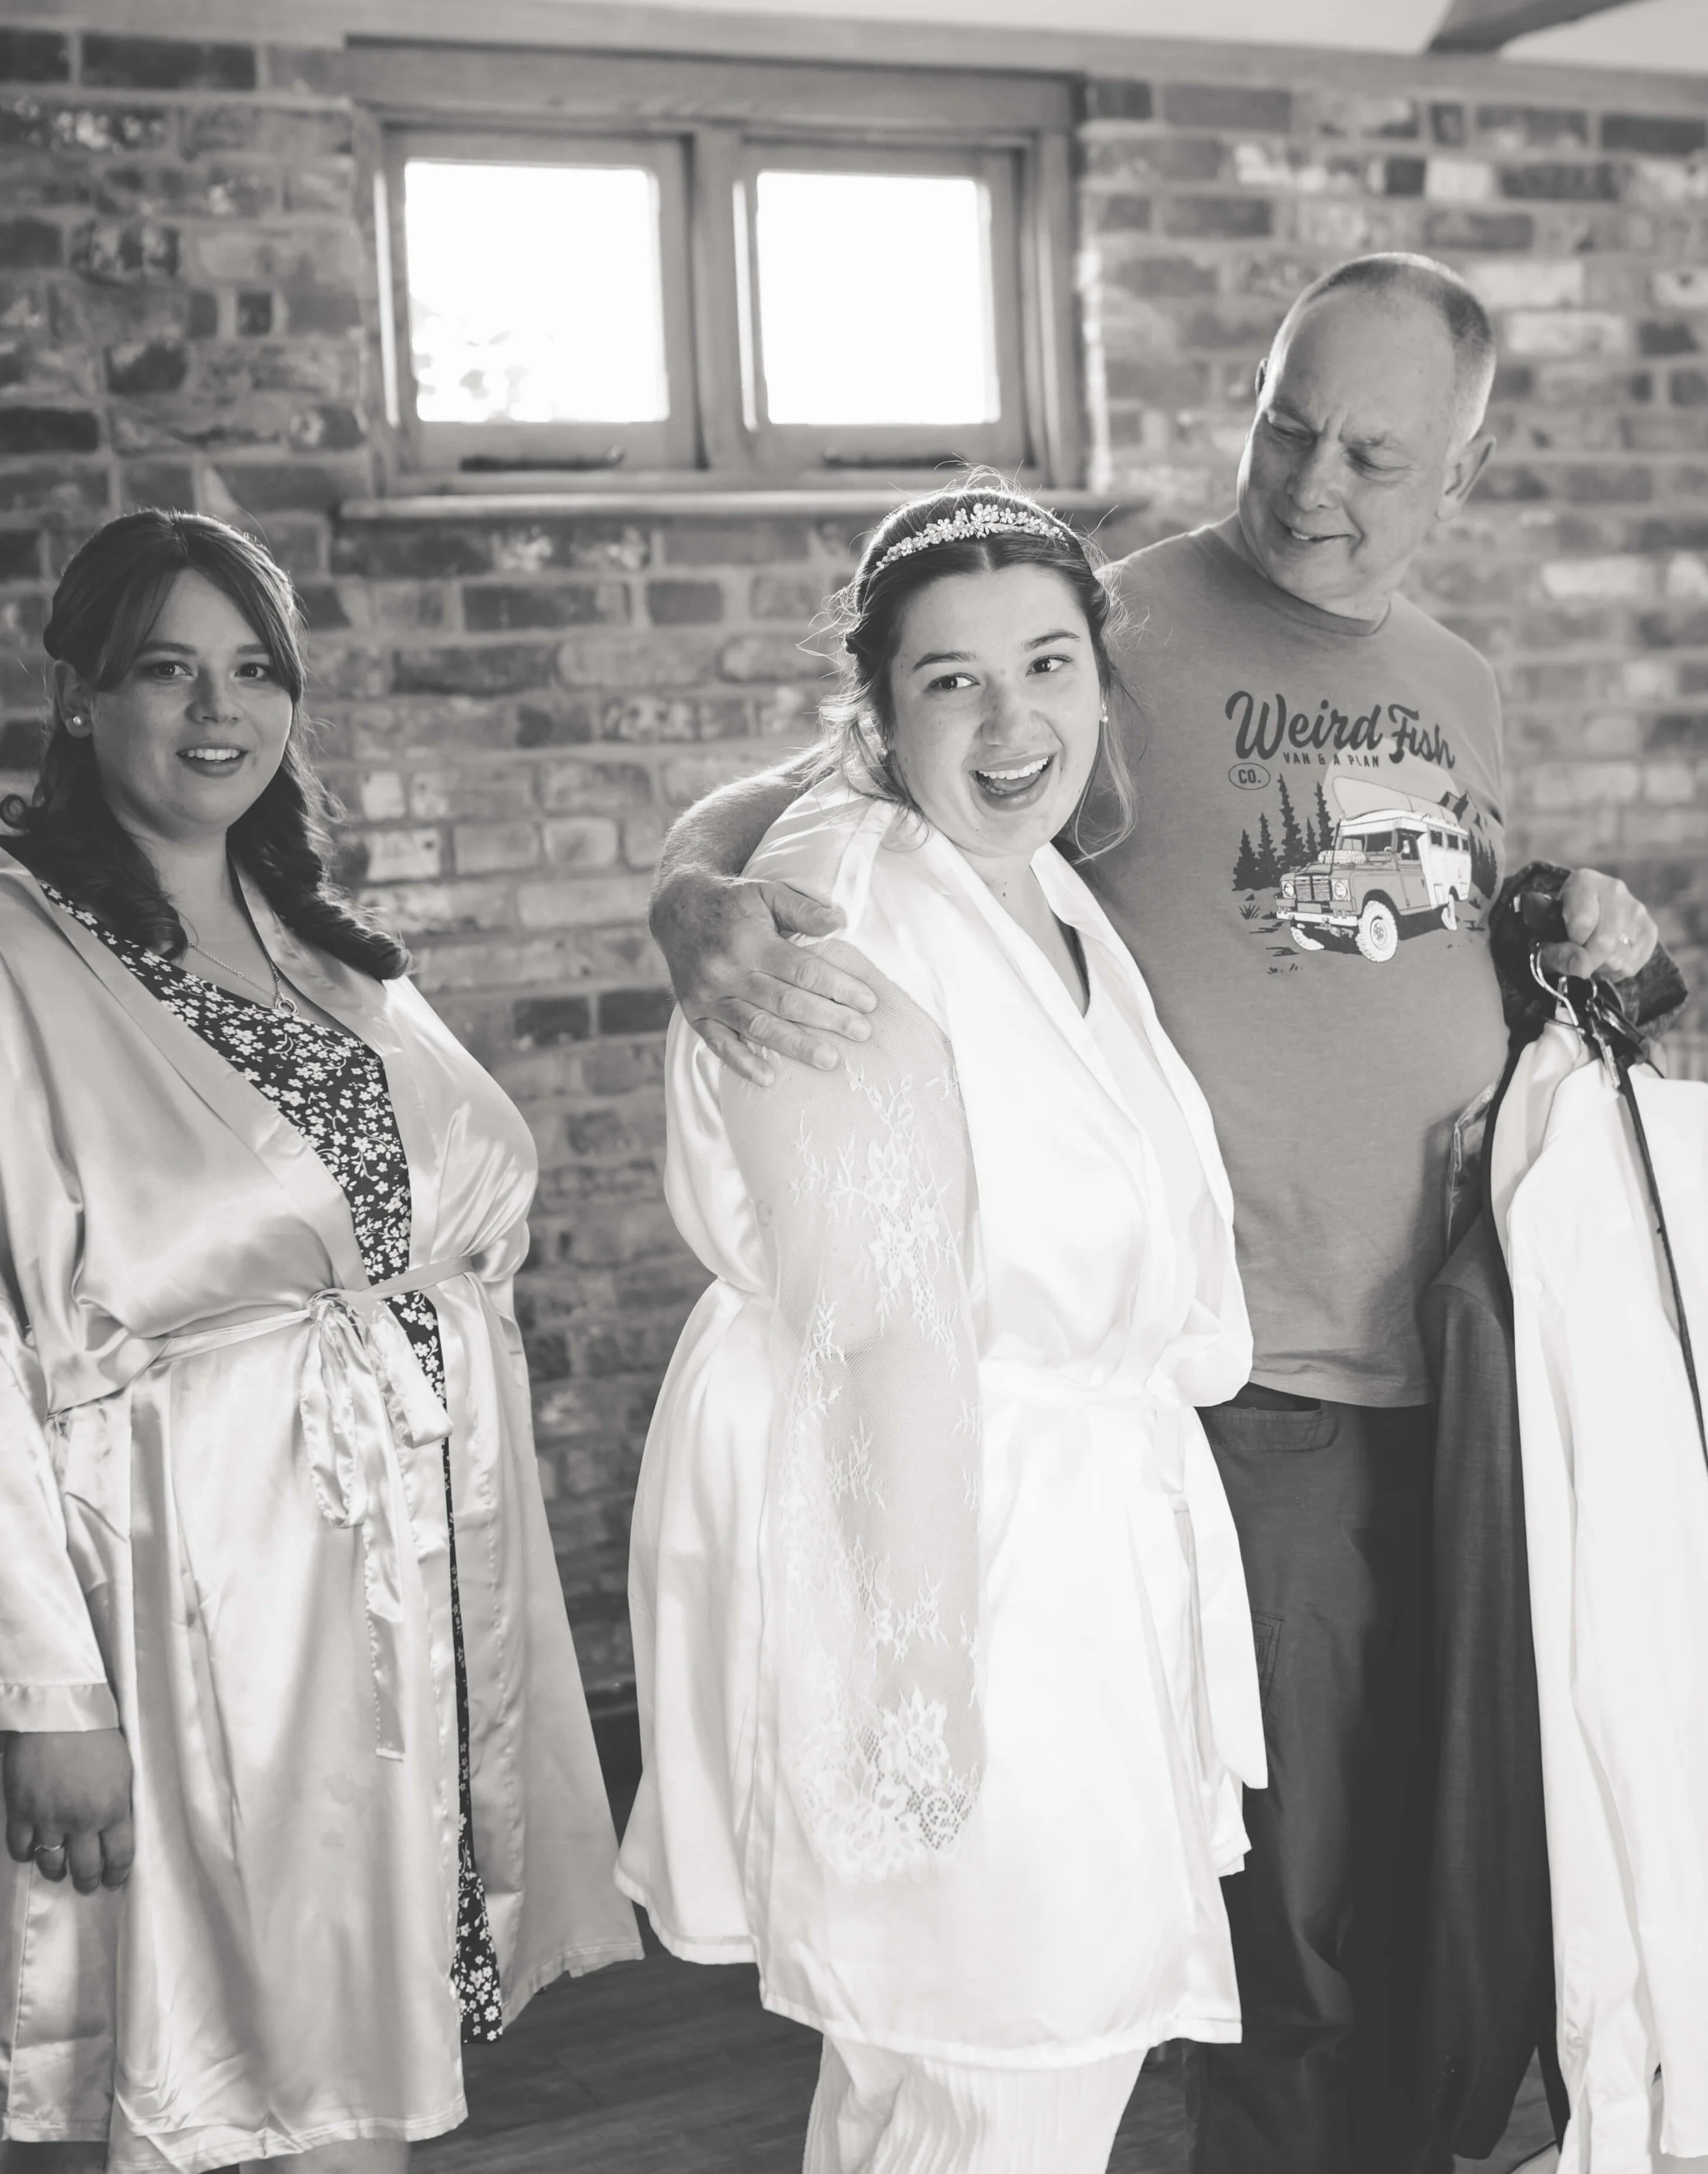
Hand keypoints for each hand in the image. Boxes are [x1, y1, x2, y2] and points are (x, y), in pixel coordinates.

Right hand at [3, 1728, 133, 1892]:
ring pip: (52, 1865)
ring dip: (57, 1872)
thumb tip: (118, 1826)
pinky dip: (26, 1854)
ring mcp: (49, 1819)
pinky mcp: (21, 1812)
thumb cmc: (98, 1734)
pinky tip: (33, 1850)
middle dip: (88, 1881)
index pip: (119, 1856)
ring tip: (60, 1871)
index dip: (116, 1874)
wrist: (57, 1713)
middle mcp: (82, 1821)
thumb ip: (119, 1802)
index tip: (114, 1880)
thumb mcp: (122, 1769)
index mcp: (114, 1808)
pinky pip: (21, 1849)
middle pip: (86, 1869)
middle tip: (87, 1883)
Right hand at [652, 870, 877, 1085]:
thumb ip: (803, 909)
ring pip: (757, 1026)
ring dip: (795, 1046)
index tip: (868, 1002)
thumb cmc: (734, 903)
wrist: (678, 910)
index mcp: (749, 941)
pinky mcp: (695, 1014)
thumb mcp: (767, 893)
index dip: (837, 987)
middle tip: (863, 1034)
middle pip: (785, 1001)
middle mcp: (727, 971)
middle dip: (828, 1019)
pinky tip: (768, 1078)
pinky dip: (741, 1063)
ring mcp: (709, 996)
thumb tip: (840, 921)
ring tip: (830, 1060)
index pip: (802, 969)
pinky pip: (719, 1044)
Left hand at [1538, 868, 1658, 984]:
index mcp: (1584, 882)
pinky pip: (1637, 959)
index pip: (1583, 921)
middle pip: (1606, 940)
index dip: (1574, 943)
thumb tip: (1584, 967)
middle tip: (1581, 962)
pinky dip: (1620, 970)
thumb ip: (1560, 954)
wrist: (1580, 922)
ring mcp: (1635, 907)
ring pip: (1623, 952)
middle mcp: (1614, 889)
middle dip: (1591, 961)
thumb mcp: (1547, 941)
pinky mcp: (1649, 926)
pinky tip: (1608, 962)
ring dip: (1605, 967)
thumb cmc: (1558, 930)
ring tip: (1593, 958)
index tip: (1569, 944)